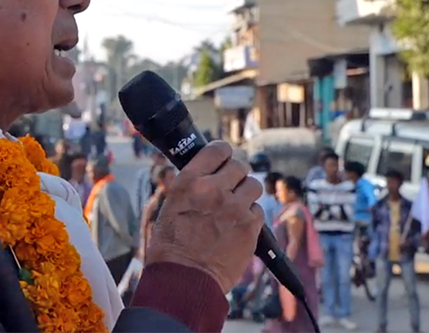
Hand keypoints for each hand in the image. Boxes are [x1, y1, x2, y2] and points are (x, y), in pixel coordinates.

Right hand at [143, 141, 263, 293]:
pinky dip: (250, 216)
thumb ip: (191, 187)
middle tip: (229, 186)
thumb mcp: (171, 205)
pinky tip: (237, 227)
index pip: (216, 149)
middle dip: (235, 174)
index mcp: (189, 181)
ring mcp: (235, 208)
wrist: (185, 279)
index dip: (222, 153)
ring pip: (254, 185)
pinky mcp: (250, 227)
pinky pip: (258, 210)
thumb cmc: (171, 246)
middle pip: (239, 166)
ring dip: (246, 193)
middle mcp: (213, 190)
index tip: (222, 159)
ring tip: (235, 207)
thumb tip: (206, 177)